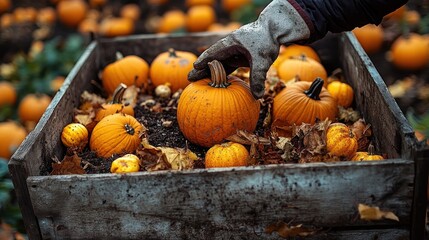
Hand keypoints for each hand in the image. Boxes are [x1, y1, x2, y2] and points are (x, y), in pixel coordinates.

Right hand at [188, 0, 311, 98]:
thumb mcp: (262, 61)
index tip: (195, 67)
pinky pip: (228, 66)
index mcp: (231, 43)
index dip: (204, 60)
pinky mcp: (240, 56)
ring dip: (209, 72)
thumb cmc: (267, 41)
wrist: (275, 31)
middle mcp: (230, 46)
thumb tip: (257, 96)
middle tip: (189, 78)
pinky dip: (221, 74)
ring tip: (198, 81)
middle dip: (201, 68)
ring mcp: (234, 51)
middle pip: (212, 59)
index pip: (214, 52)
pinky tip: (216, 83)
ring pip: (219, 63)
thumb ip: (258, 78)